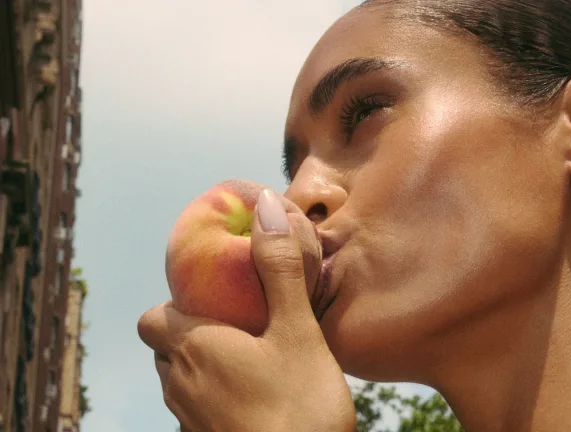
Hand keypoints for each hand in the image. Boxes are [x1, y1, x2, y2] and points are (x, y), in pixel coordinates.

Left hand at [138, 189, 355, 431]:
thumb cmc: (300, 403)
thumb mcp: (297, 329)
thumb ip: (279, 269)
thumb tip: (264, 207)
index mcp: (193, 348)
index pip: (151, 318)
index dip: (173, 304)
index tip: (212, 296)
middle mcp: (180, 386)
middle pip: (166, 349)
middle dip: (192, 332)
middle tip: (239, 321)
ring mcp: (190, 422)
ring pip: (181, 382)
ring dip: (204, 365)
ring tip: (251, 357)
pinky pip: (199, 410)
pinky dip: (216, 396)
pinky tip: (258, 397)